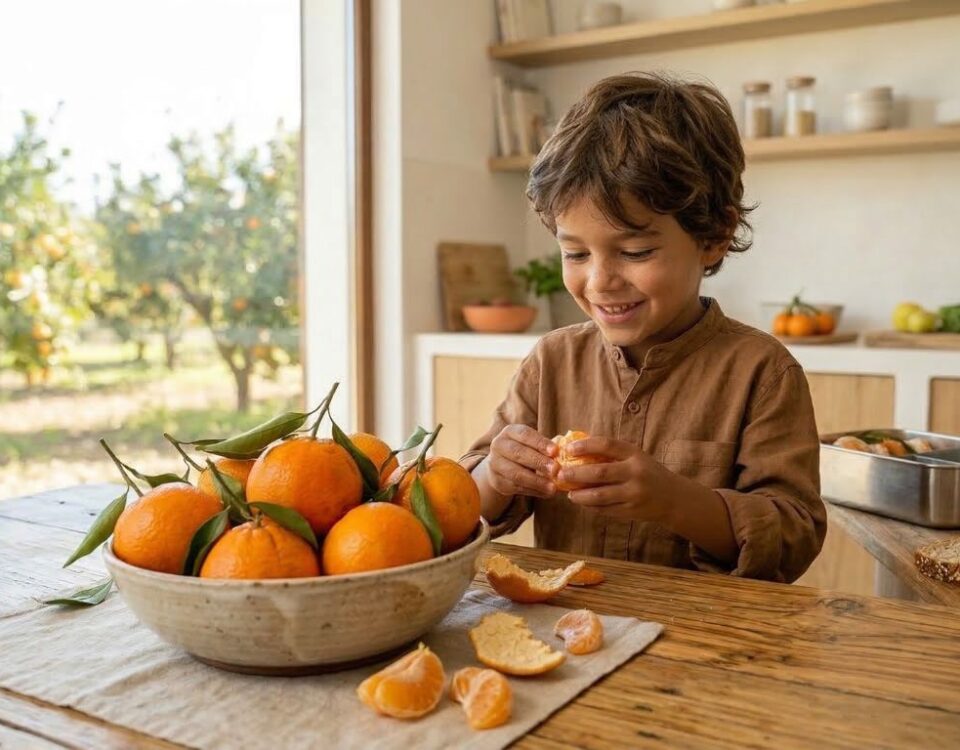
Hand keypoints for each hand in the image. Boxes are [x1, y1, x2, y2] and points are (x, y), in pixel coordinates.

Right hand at [486, 425, 558, 498]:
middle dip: (538, 462)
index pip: (525, 434)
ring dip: (537, 481)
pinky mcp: (497, 482)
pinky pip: (516, 487)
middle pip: (518, 453)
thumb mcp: (533, 444)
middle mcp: (499, 445)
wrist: (502, 466)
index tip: (555, 451)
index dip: (540, 443)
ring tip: (553, 487)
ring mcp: (495, 464)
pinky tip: (546, 493)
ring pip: (516, 474)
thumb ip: (547, 446)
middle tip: (556, 470)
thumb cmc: (526, 451)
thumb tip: (566, 448)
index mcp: (510, 432)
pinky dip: (533, 491)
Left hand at [558, 436, 675, 522]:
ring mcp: (634, 494)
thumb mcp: (635, 457)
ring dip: (580, 495)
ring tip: (569, 493)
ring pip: (600, 495)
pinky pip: (605, 509)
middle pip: (599, 472)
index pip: (607, 445)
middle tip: (561, 474)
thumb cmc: (647, 473)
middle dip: (576, 474)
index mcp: (635, 454)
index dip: (586, 445)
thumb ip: (612, 453)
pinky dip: (591, 506)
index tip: (569, 448)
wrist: (673, 498)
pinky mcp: (632, 511)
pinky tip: (583, 502)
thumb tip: (577, 449)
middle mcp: (635, 473)